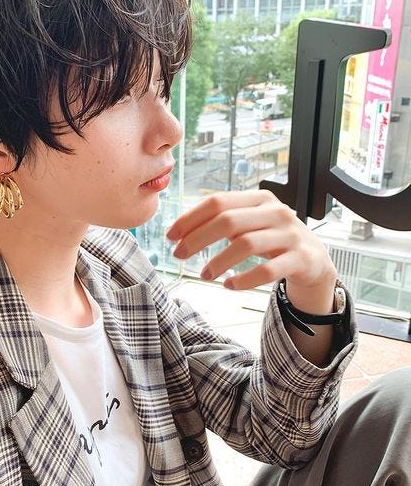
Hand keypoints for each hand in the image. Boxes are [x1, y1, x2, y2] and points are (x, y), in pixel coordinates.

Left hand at [166, 190, 336, 303]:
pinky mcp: (301, 258)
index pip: (218, 202)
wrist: (315, 261)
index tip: (170, 236)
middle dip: (198, 239)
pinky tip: (230, 286)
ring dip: (219, 261)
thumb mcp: (250, 225)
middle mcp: (276, 212)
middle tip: (179, 256)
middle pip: (228, 221)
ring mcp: (290, 234)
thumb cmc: (273, 241)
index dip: (191, 218)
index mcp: (259, 199)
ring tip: (205, 275)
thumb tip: (181, 230)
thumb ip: (223, 222)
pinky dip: (245, 279)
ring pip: (246, 244)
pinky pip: (269, 270)